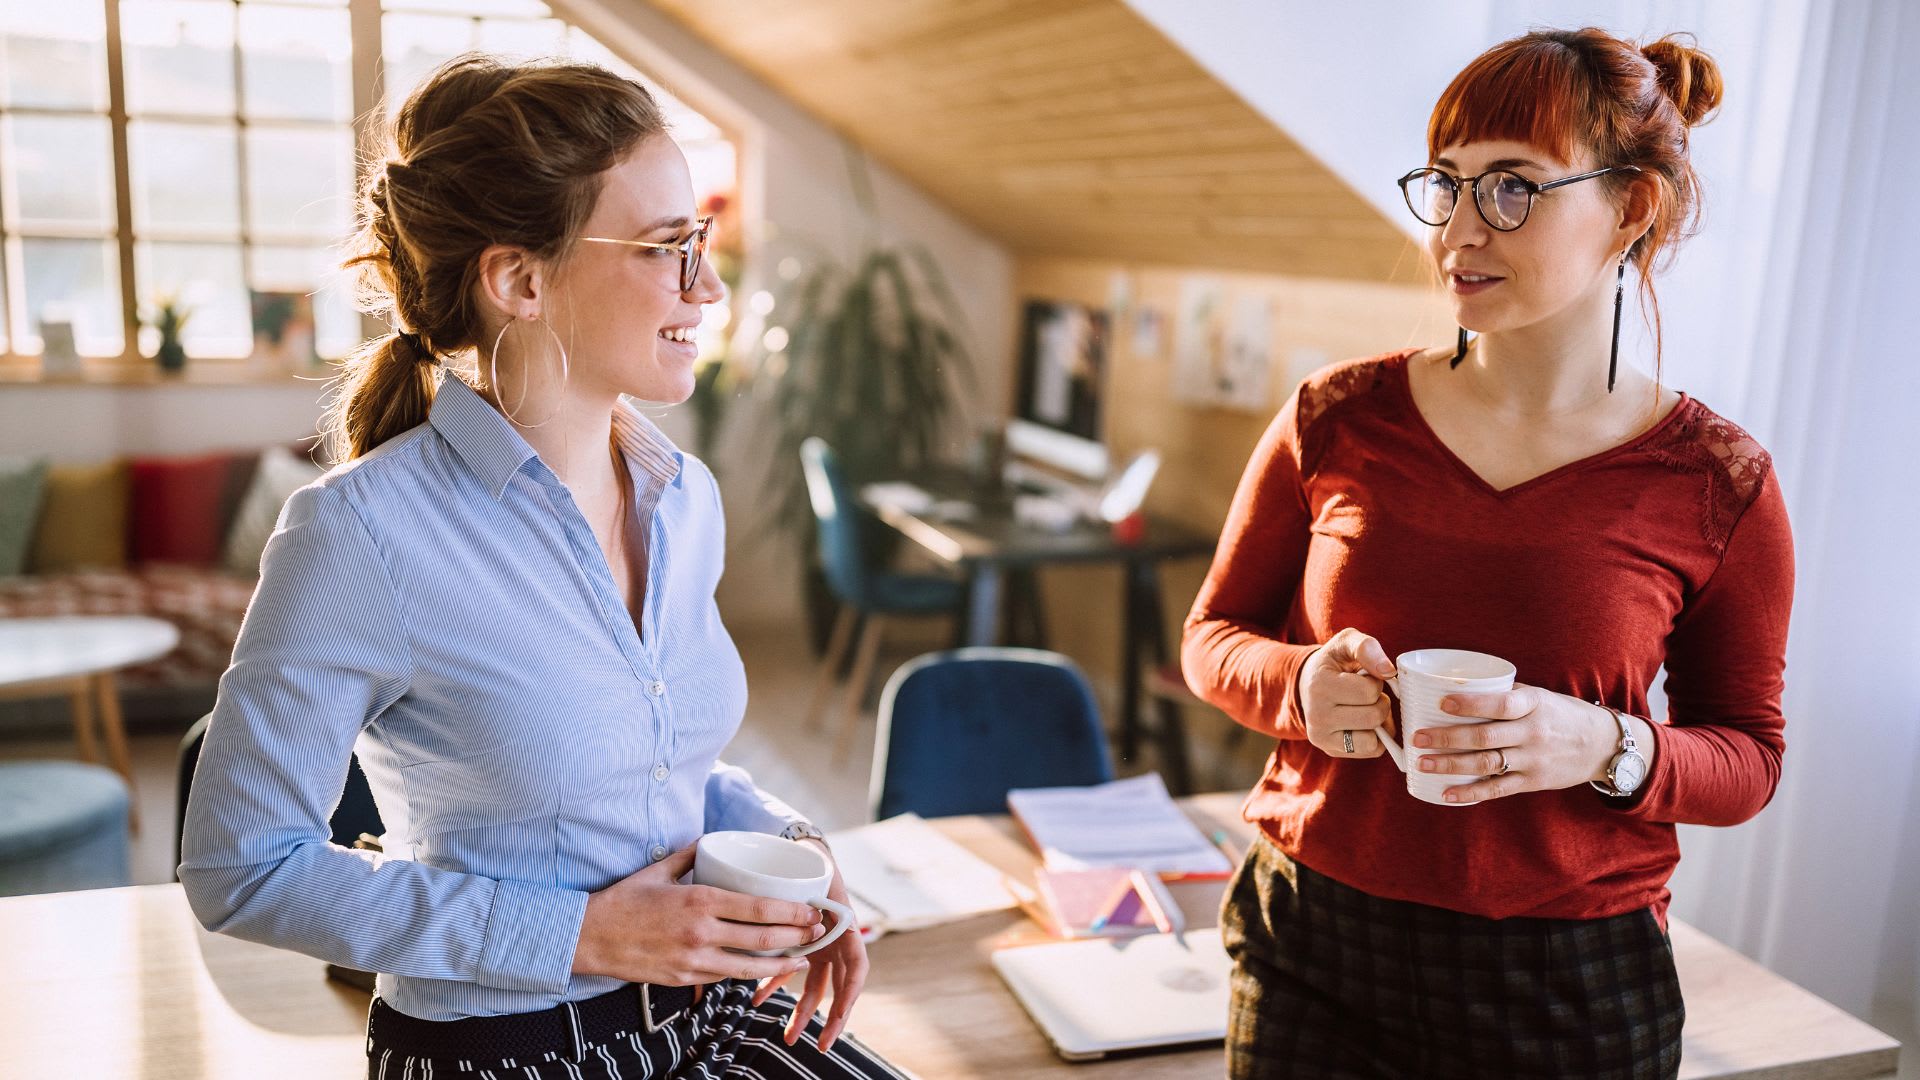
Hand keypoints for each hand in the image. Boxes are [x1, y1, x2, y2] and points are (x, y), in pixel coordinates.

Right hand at [573, 845, 823, 985]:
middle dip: (796, 937)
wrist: (589, 938)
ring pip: (748, 967)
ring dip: (779, 963)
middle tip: (817, 932)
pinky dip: (746, 972)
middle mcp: (700, 933)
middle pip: (762, 939)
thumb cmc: (624, 899)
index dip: (791, 913)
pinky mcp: (683, 980)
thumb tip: (713, 840)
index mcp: (699, 901)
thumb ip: (692, 854)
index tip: (811, 911)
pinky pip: (723, 977)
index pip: (758, 909)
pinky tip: (762, 968)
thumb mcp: (660, 869)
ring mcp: (693, 961)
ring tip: (801, 958)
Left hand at [754, 839, 867, 1052]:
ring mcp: (820, 945)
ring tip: (789, 1036)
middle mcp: (836, 942)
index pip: (856, 971)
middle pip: (838, 989)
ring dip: (802, 1011)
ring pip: (815, 986)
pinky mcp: (802, 944)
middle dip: (829, 1020)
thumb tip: (811, 923)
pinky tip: (758, 996)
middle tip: (818, 1045)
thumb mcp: (821, 880)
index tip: (836, 1020)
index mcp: (846, 930)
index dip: (848, 998)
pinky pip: (793, 971)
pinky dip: (777, 983)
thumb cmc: (815, 862)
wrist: (806, 848)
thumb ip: (814, 906)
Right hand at [1298, 627, 1399, 758]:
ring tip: (1365, 708)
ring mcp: (1321, 737)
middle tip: (1367, 694)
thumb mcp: (1346, 642)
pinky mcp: (1330, 750)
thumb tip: (1389, 671)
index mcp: (1319, 685)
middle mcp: (1316, 715)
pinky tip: (1364, 724)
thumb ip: (1366, 647)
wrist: (1308, 685)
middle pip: (1374, 716)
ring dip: (1379, 722)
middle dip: (1380, 702)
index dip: (1375, 682)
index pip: (1369, 691)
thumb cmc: (1334, 662)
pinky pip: (1371, 751)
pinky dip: (1376, 738)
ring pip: (1374, 738)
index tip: (1364, 677)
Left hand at [1414, 684, 1627, 802]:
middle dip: (1447, 738)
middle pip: (1485, 736)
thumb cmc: (1562, 714)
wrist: (1603, 745)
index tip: (1442, 703)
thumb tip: (1459, 687)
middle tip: (1417, 738)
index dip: (1470, 704)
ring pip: (1486, 763)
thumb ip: (1506, 695)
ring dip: (1451, 764)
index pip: (1500, 703)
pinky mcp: (1534, 782)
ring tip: (1423, 763)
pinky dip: (1470, 793)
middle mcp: (1534, 732)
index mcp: (1534, 704)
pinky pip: (1497, 789)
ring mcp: (1534, 759)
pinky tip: (1446, 793)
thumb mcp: (1540, 697)